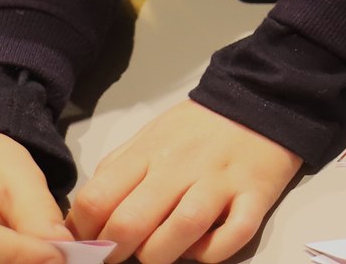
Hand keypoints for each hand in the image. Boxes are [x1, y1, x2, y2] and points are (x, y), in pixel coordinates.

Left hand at [66, 100, 299, 263]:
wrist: (261, 97)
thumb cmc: (199, 127)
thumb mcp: (150, 136)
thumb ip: (119, 171)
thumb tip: (85, 219)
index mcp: (149, 152)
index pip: (97, 199)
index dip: (84, 232)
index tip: (90, 244)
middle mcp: (181, 167)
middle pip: (132, 222)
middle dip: (115, 253)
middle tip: (119, 256)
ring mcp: (220, 182)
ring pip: (180, 231)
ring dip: (160, 255)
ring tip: (158, 254)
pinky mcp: (256, 195)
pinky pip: (233, 236)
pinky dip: (212, 252)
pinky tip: (203, 248)